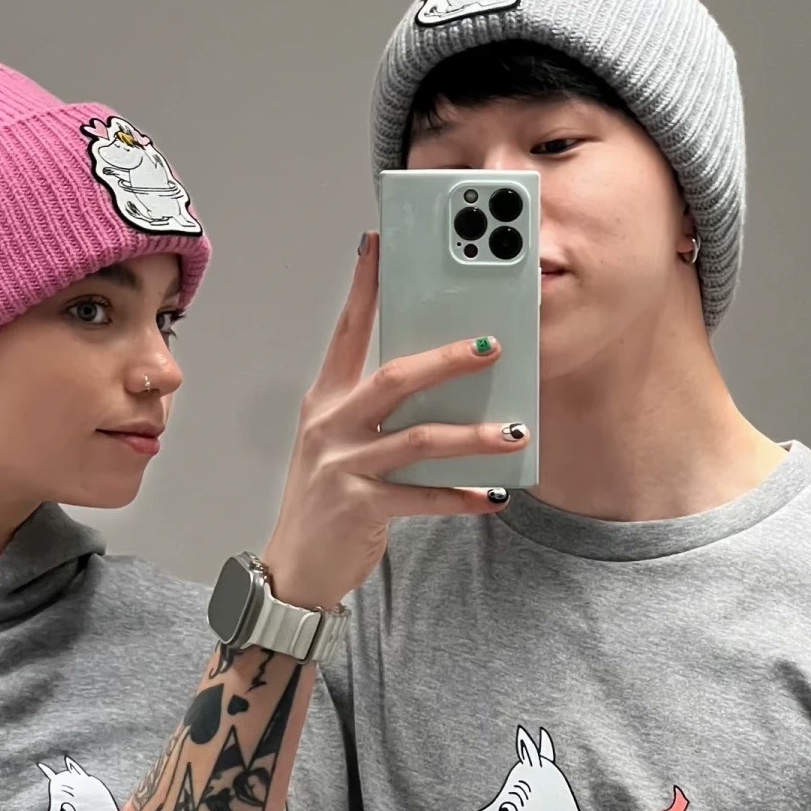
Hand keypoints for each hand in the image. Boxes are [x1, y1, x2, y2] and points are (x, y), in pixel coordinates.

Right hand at [260, 233, 529, 610]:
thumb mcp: (340, 445)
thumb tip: (445, 382)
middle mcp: (330, 426)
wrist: (295, 568)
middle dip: (448, 358)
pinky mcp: (359, 507)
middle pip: (394, 377)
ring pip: (418, 440)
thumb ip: (379, 412)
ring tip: (515, 431)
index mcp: (325, 400)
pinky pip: (423, 497)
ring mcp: (342, 466)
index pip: (348, 331)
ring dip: (473, 435)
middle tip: (493, 344)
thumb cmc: (327, 501)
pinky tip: (495, 496)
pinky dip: (463, 496)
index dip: (365, 286)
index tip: (381, 242)